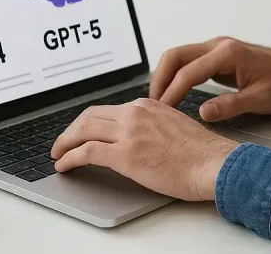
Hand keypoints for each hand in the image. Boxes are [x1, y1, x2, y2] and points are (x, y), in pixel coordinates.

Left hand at [51, 98, 239, 200]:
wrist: (213, 163)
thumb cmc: (201, 153)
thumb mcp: (174, 125)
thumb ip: (152, 125)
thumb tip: (136, 138)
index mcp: (147, 105)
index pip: (107, 109)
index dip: (88, 122)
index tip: (81, 132)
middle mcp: (135, 113)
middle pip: (89, 115)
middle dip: (70, 130)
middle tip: (62, 143)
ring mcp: (129, 132)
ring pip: (83, 130)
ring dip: (64, 143)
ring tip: (58, 155)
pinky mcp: (124, 154)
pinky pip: (86, 152)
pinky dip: (69, 158)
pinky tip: (65, 166)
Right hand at [149, 37, 270, 121]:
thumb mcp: (261, 99)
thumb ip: (231, 106)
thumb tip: (204, 114)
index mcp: (228, 54)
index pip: (189, 72)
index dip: (172, 92)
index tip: (161, 112)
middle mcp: (219, 45)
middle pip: (176, 55)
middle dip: (160, 79)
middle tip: (152, 105)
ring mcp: (217, 47)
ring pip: (179, 55)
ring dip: (165, 76)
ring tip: (159, 101)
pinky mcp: (217, 55)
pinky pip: (189, 61)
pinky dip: (176, 75)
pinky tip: (173, 93)